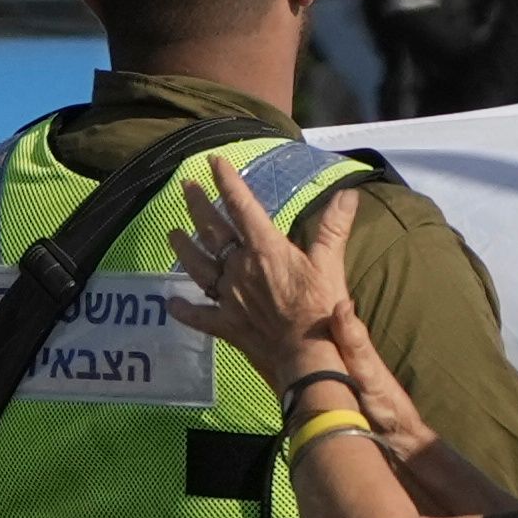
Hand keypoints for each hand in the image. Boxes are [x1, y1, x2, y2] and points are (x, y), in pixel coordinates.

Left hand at [171, 165, 365, 392]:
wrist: (305, 355)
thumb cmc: (319, 309)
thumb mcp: (329, 264)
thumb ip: (333, 228)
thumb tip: (347, 194)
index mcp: (264, 249)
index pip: (241, 206)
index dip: (227, 181)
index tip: (214, 161)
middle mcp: (239, 268)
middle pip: (212, 231)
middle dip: (197, 206)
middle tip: (186, 187)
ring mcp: (228, 296)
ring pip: (198, 267)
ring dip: (183, 248)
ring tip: (172, 233)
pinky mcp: (226, 324)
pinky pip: (199, 315)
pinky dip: (184, 310)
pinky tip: (171, 303)